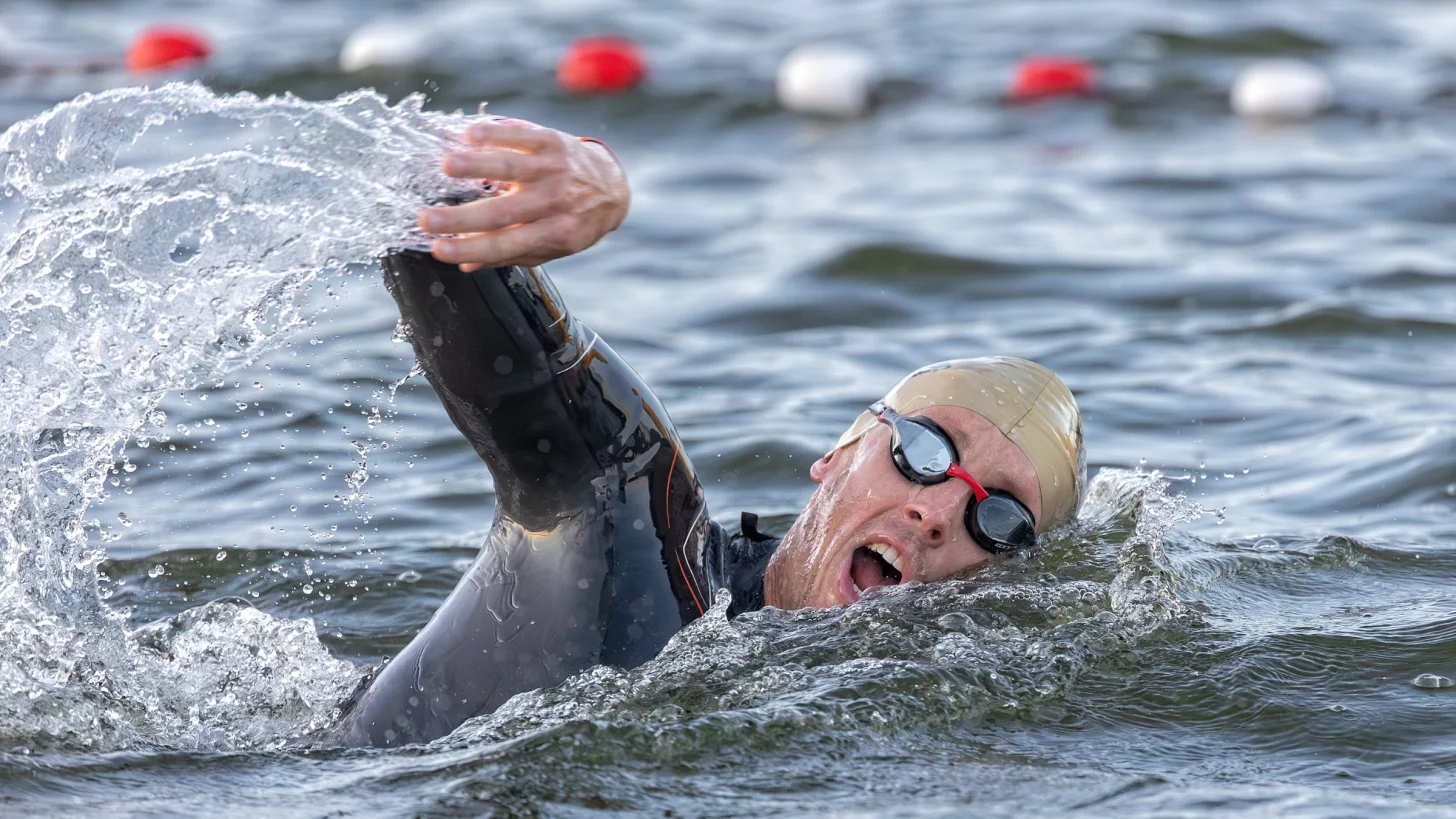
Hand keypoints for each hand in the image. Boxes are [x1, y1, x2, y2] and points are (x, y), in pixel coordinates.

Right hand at [418, 121, 629, 270]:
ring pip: (510, 167)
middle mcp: (554, 203)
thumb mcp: (551, 247)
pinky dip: (494, 134)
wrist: (612, 188)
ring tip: (445, 167)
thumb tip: (466, 265)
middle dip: (461, 218)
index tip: (438, 249)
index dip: (470, 249)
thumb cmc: (573, 221)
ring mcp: (554, 170)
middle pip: (501, 212)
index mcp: (553, 233)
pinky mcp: (552, 142)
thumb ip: (511, 254)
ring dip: (476, 166)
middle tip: (425, 219)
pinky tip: (468, 134)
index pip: (504, 245)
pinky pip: (521, 136)